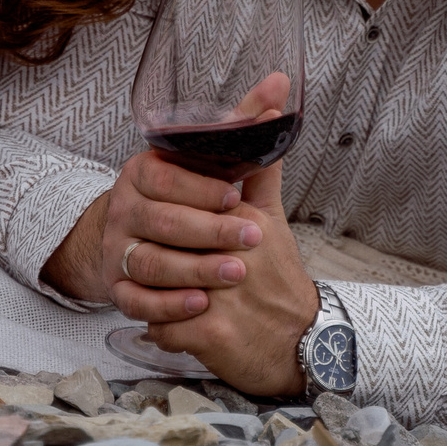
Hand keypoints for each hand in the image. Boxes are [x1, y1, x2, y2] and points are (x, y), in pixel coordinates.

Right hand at [43, 146, 263, 302]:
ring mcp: (116, 250)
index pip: (165, 179)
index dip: (200, 189)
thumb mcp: (213, 164)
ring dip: (194, 270)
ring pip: (150, 263)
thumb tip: (280, 82)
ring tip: (233, 273)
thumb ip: (242, 125)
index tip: (234, 198)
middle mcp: (123, 209)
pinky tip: (199, 304)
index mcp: (142, 173)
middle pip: (163, 222)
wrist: (140, 240)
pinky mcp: (116, 288)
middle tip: (250, 239)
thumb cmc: (188, 197)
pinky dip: (167, 305)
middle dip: (210, 232)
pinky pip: (136, 301)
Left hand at [111, 157, 316, 396]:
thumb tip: (271, 102)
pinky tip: (165, 325)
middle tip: (143, 249)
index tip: (156, 212)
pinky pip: (159, 328)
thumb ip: (260, 166)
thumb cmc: (279, 278)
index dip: (163, 206)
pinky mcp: (210, 335)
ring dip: (148, 286)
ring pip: (153, 282)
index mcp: (243, 222)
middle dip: (150, 242)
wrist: (304, 343)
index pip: (184, 197)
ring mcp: (219, 298)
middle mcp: (231, 256)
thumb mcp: (272, 218)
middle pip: (163, 237)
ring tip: (151, 287)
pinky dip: (158, 328)